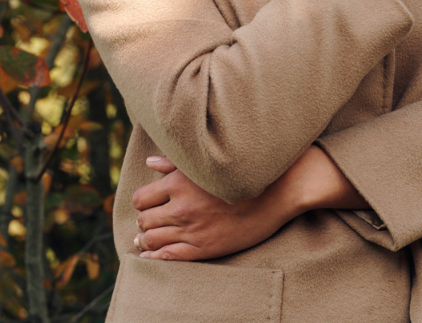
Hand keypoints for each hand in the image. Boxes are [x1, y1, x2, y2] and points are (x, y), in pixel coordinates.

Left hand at [132, 146, 369, 260]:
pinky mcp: (204, 248)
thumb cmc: (246, 170)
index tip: (152, 202)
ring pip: (152, 240)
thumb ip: (175, 163)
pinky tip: (151, 255)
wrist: (280, 190)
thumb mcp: (209, 163)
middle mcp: (181, 207)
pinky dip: (154, 257)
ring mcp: (192, 230)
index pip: (141, 199)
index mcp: (179, 183)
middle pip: (144, 220)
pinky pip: (168, 257)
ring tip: (152, 236)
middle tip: (154, 220)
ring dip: (148, 239)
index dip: (145, 202)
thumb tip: (150, 163)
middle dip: (147, 220)